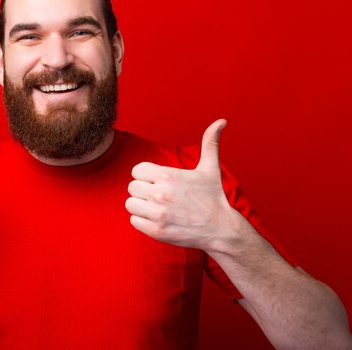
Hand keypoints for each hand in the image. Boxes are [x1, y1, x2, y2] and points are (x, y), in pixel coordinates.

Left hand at [125, 119, 240, 251]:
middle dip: (144, 191)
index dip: (146, 176)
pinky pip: (134, 221)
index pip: (136, 170)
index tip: (158, 182)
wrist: (221, 229)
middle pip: (132, 187)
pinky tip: (159, 219)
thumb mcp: (210, 168)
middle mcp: (160, 193)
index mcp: (167, 175)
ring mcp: (157, 213)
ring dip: (141, 206)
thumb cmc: (213, 197)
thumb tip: (221, 121)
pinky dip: (143, 221)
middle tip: (160, 196)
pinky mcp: (156, 231)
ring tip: (158, 207)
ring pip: (130, 204)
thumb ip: (210, 143)